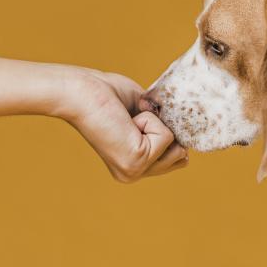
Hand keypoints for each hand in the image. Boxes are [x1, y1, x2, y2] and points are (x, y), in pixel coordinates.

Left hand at [56, 68, 187, 182]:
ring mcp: (135, 171)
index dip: (168, 135)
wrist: (80, 92)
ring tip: (129, 121)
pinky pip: (166, 135)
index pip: (175, 160)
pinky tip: (126, 121)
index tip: (143, 121)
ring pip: (177, 148)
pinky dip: (150, 120)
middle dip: (166, 131)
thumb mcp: (142, 113)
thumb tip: (185, 127)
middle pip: (181, 158)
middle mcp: (132, 174)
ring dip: (156, 125)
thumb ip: (161, 126)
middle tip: (135, 121)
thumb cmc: (105, 94)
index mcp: (132, 166)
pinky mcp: (137, 161)